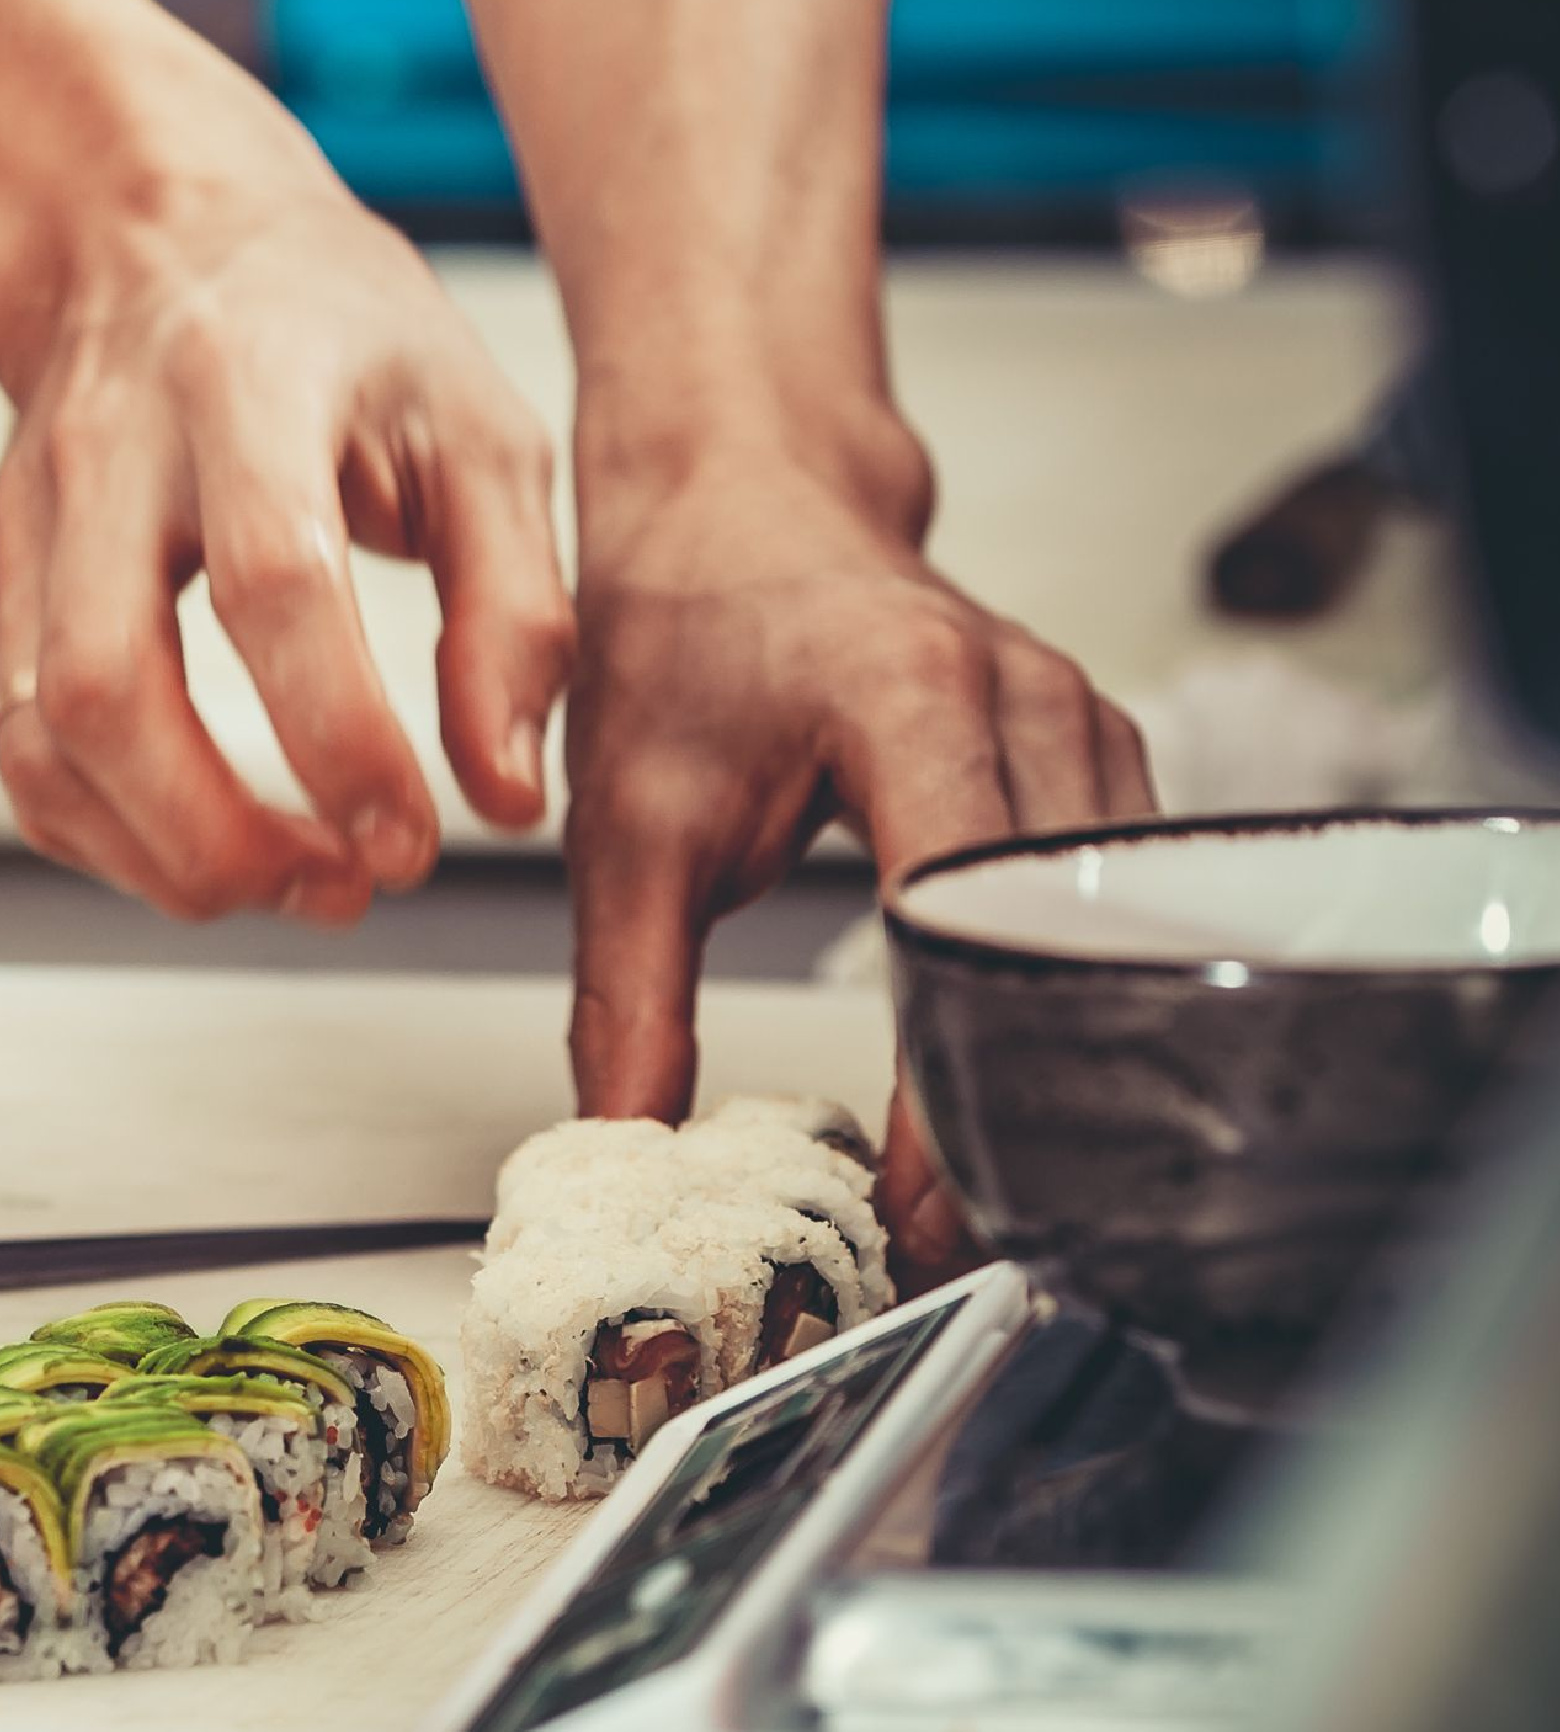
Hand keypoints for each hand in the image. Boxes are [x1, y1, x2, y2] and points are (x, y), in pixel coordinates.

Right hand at [0, 149, 574, 922]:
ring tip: (286, 884)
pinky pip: (19, 752)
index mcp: (245, 389)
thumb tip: (503, 793)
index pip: (271, 584)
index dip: (339, 737)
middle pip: (105, 686)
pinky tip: (205, 844)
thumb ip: (514, 610)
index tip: (410, 840)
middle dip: (219, 836)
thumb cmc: (334, 332)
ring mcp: (25, 529)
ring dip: (158, 858)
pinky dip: (106, 836)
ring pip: (40, 742)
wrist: (153, 237)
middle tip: (341, 886)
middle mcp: (107, 458)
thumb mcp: (477, 427)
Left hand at [562, 440, 1155, 1278]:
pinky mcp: (1092, 755)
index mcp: (909, 699)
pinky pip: (1110, 897)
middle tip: (967, 1232)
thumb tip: (621, 1148)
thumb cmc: (683, 627)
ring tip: (996, 1181)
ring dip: (1056, 1054)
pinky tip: (1024, 1075)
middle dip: (1020, 1097)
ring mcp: (1079, 722)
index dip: (948, 1077)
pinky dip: (1065, 992)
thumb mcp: (625, 823)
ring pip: (1108, 927)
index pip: (961, 919)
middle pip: (1063, 940)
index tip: (919, 1195)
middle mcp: (1026, 702)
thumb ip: (624, 997)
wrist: (740, 499)